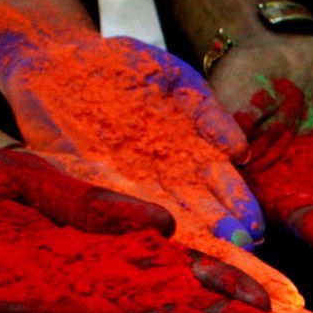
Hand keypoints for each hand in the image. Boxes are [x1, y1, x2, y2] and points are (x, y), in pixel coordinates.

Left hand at [0, 22, 263, 246]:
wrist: (57, 55)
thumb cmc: (123, 66)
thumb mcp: (176, 79)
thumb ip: (209, 112)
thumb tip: (241, 152)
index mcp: (188, 156)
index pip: (222, 188)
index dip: (239, 208)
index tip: (255, 230)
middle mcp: (160, 178)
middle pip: (198, 213)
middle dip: (219, 237)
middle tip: (239, 257)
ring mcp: (123, 182)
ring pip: (160, 216)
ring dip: (183, 238)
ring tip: (204, 258)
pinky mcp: (82, 178)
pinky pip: (107, 198)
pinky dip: (126, 214)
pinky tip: (148, 229)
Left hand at [0, 145, 282, 312]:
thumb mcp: (19, 176)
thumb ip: (90, 198)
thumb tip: (167, 223)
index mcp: (92, 250)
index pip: (174, 269)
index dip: (224, 285)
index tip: (273, 304)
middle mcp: (81, 280)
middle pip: (169, 301)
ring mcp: (47, 295)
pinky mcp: (5, 304)